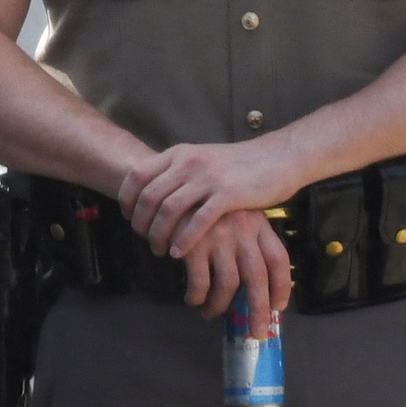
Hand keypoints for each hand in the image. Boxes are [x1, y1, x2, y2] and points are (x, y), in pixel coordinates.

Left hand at [119, 133, 305, 256]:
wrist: (278, 158)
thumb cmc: (240, 164)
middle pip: (149, 197)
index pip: (138, 175)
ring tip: (160, 251)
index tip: (127, 217)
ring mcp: (208, 178)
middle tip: (144, 240)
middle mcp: (189, 162)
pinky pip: (197, 221)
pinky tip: (179, 253)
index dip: (127, 199)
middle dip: (141, 223)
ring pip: (169, 211)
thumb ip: (179, 171)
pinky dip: (184, 240)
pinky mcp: (228, 194)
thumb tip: (154, 191)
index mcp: (180, 153)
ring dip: (159, 235)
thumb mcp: (203, 158)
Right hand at [171, 205, 293, 333]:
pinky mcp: (192, 244)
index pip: (278, 258)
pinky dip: (196, 297)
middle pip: (258, 278)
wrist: (166, 181)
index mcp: (257, 222)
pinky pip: (199, 283)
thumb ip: (246, 239)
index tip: (278, 307)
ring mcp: (218, 237)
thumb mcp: (232, 213)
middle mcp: (242, 230)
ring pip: (228, 285)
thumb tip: (253, 282)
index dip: (282, 286)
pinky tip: (192, 299)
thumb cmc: (202, 205)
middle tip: (257, 333)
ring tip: (209, 313)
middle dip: (259, 311)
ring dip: (219, 306)